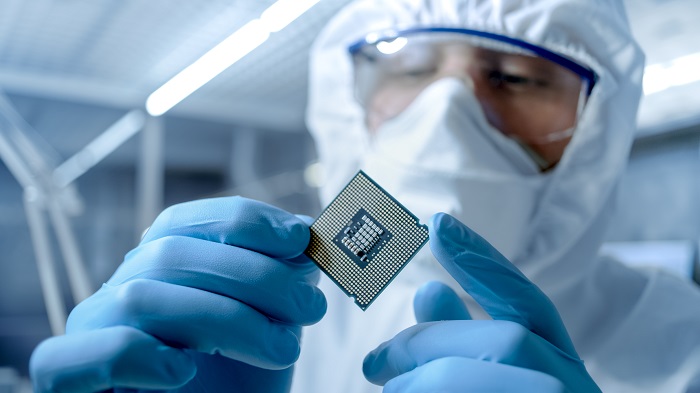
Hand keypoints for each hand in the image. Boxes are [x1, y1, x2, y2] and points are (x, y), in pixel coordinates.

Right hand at [30, 197, 326, 392]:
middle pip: (170, 255)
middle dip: (254, 276)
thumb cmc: (235, 384)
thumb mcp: (269, 325)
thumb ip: (279, 280)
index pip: (184, 221)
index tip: (299, 238)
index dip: (244, 221)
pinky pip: (80, 353)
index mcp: (157, 269)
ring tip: (280, 349)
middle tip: (310, 308)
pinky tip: (181, 371)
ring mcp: (89, 331)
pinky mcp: (68, 376)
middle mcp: (118, 290)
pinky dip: (137, 355)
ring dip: (225, 318)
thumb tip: (301, 232)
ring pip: (139, 299)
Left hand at [363, 213, 600, 391]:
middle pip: (509, 338)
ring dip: (429, 377)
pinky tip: (401, 392)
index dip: (486, 262)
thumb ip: (465, 341)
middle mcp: (572, 389)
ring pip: (489, 369)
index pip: (530, 304)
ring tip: (387, 392)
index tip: (437, 225)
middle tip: (374, 365)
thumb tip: (427, 292)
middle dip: (432, 343)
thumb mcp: (488, 376)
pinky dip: (429, 388)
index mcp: (562, 370)